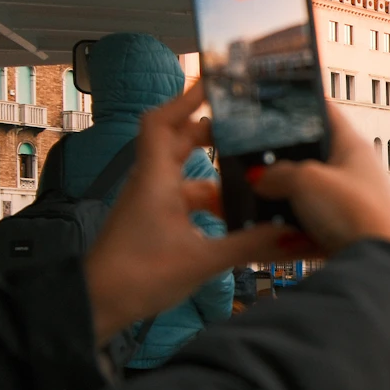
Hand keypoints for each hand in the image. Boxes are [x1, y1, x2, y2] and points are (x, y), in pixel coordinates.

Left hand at [83, 85, 299, 342]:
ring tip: (251, 181)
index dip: (187, 97)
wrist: (96, 306)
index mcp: (156, 178)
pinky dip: (209, 201)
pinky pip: (184, 199)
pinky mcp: (152, 223)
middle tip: (246, 132)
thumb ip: (250, 245)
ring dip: (215, 175)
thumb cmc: (136, 276)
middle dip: (212, 133)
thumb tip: (293, 236)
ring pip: (185, 174)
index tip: (216, 83)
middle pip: (179, 141)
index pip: (163, 120)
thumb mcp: (203, 260)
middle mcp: (150, 183)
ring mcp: (150, 203)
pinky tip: (233, 218)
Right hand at [250, 103, 389, 255]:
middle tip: (252, 159)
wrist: (377, 264)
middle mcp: (354, 173)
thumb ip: (277, 174)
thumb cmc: (356, 213)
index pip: (325, 112)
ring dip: (281, 198)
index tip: (279, 97)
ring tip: (253, 198)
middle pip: (311, 157)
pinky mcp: (343, 232)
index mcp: (352, 146)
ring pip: (306, 195)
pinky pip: (307, 227)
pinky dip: (288, 231)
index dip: (302, 102)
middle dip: (282, 160)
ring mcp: (349, 203)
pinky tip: (268, 235)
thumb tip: (260, 179)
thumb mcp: (305, 181)